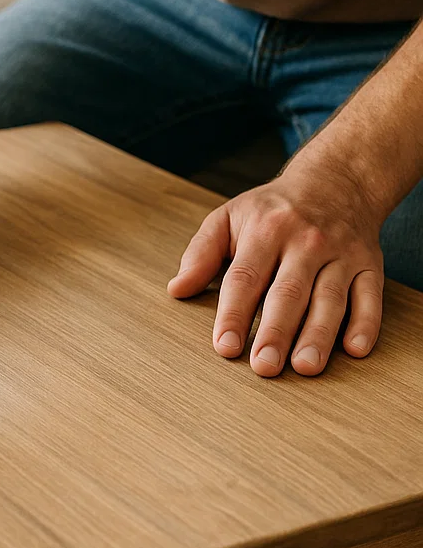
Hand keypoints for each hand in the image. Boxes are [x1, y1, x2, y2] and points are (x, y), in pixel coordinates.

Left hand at [167, 157, 384, 376]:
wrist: (336, 180)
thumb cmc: (271, 210)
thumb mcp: (228, 218)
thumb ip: (200, 253)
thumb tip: (177, 289)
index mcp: (265, 231)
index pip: (245, 278)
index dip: (234, 314)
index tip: (225, 346)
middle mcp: (305, 242)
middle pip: (288, 292)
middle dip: (276, 332)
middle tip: (264, 367)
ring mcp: (341, 254)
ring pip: (330, 298)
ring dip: (318, 334)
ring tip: (305, 367)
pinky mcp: (370, 265)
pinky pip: (371, 296)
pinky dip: (366, 323)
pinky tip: (355, 350)